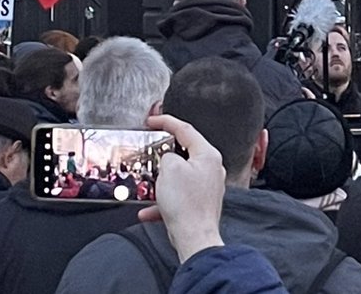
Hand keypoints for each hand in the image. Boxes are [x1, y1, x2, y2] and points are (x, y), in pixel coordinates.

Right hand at [137, 114, 225, 262]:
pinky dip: (163, 201)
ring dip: (162, 181)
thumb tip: (168, 159)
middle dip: (163, 155)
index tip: (152, 121)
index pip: (186, 129)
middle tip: (150, 151)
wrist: (195, 238)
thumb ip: (167, 156)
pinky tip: (149, 209)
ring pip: (179, 175)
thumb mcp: (169, 169)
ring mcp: (207, 186)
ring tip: (150, 184)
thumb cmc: (186, 205)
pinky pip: (178, 196)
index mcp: (207, 155)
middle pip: (184, 152)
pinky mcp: (200, 202)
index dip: (166, 121)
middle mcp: (211, 169)